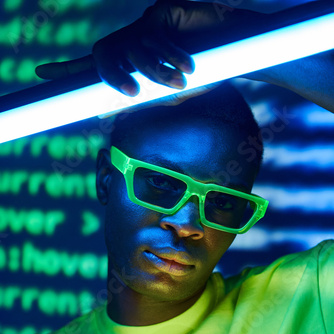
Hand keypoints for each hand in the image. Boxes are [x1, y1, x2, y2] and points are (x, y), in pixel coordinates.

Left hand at [35, 0, 260, 95]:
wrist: (232, 52)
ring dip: (154, 70)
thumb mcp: (169, 95)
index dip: (66, 69)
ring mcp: (144, 26)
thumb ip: (144, 101)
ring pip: (131, 48)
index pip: (93, 65)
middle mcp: (132, 43)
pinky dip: (169, 55)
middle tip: (131, 93)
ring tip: (178, 82)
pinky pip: (153, 35)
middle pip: (102, 53)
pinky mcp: (160, 12)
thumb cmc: (201, 76)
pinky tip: (188, 66)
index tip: (41, 73)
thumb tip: (113, 111)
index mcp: (130, 64)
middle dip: (111, 75)